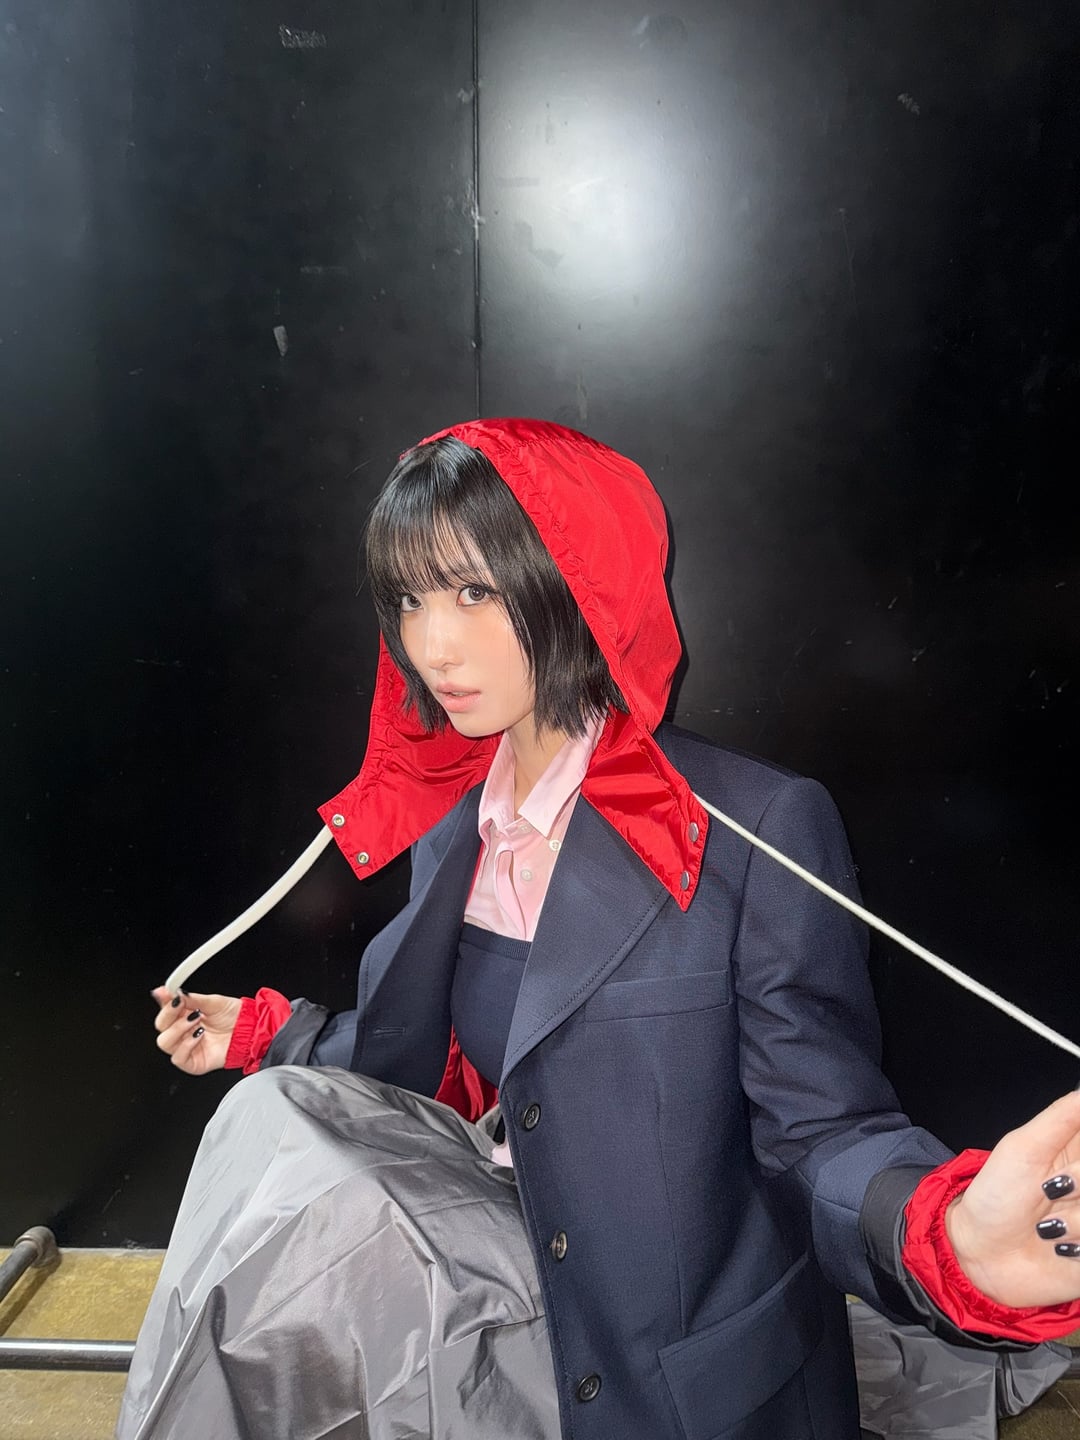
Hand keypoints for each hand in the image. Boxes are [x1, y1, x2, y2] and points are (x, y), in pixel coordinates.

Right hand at [151, 985, 241, 1075]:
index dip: (163, 1002)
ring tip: (195, 1020)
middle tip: (181, 1005)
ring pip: (165, 1042)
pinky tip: (198, 1036)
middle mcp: (184, 1032)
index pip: (165, 1010)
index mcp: (185, 1016)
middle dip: (168, 1014)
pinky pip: (178, 1057)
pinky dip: (186, 1045)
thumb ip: (191, 998)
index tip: (165, 993)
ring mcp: (187, 1048)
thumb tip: (173, 991)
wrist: (251, 1030)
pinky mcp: (193, 1063)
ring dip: (177, 1029)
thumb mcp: (213, 1002)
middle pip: (161, 1026)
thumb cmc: (235, 1018)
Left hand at [946, 1090, 1079, 1306]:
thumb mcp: (1024, 1148)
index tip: (1064, 1172)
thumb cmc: (995, 1197)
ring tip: (1047, 1226)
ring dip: (1076, 1222)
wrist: (980, 1255)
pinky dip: (1079, 1249)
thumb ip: (1062, 1116)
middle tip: (1052, 1190)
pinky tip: (1061, 1250)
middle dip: (1079, 1181)